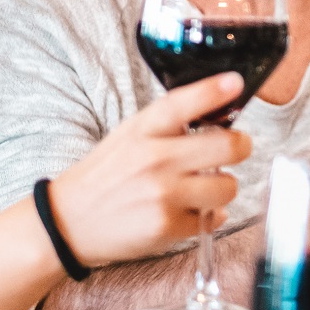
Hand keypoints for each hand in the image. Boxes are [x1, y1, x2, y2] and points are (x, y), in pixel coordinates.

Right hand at [47, 74, 251, 267]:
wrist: (68, 223)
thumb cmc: (106, 176)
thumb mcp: (129, 136)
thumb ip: (168, 124)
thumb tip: (218, 112)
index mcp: (143, 130)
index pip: (182, 103)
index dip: (213, 91)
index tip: (236, 82)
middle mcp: (154, 159)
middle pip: (226, 146)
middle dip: (241, 146)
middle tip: (237, 147)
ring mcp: (162, 194)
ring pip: (227, 185)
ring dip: (223, 186)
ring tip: (205, 187)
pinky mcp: (167, 226)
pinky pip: (213, 218)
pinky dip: (207, 216)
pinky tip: (187, 211)